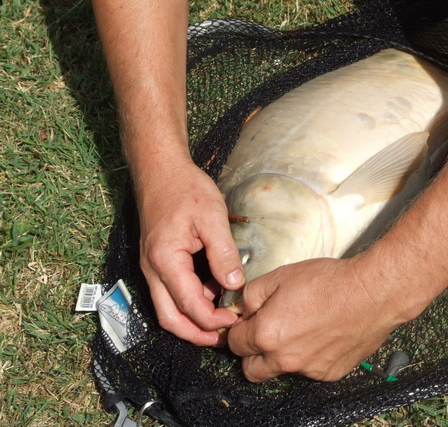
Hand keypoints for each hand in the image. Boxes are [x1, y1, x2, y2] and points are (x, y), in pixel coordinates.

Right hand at [136, 159, 243, 345]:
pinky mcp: (157, 261)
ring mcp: (152, 267)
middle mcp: (153, 269)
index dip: (213, 320)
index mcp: (166, 260)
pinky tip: (214, 292)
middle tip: (225, 337)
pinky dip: (190, 300)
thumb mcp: (212, 218)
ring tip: (224, 315)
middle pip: (170, 319)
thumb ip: (224, 254)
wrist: (160, 169)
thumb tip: (235, 285)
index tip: (236, 319)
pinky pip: (170, 291)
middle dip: (197, 334)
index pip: (189, 306)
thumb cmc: (185, 188)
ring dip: (194, 318)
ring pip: (168, 308)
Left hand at [226, 256, 406, 381]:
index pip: (234, 342)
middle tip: (265, 331)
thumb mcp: (281, 275)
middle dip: (252, 352)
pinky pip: (309, 371)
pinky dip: (308, 357)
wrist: (372, 293)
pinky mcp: (330, 373)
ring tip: (300, 328)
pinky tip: (321, 334)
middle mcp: (284, 359)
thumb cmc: (330, 282)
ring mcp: (308, 370)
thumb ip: (251, 294)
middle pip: (251, 369)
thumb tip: (241, 307)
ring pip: (281, 370)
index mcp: (266, 334)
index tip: (248, 320)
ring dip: (282, 355)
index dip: (239, 328)